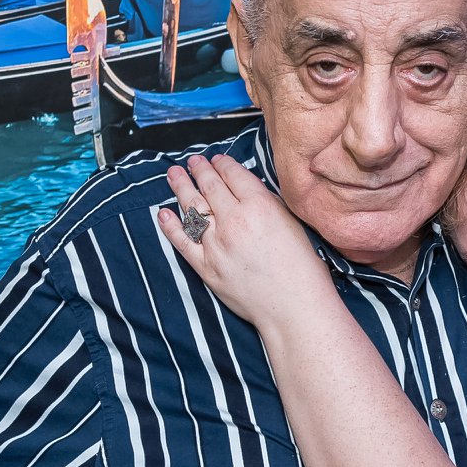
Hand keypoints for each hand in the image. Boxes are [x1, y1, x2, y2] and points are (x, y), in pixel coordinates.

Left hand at [156, 154, 332, 330]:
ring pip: (192, 208)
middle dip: (199, 170)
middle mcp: (235, 221)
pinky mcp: (206, 267)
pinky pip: (182, 241)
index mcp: (260, 206)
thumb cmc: (302, 268)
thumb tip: (247, 190)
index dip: (222, 164)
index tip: (216, 160)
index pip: (233, 175)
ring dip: (181, 187)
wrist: (294, 307)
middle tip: (193, 162)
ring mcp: (217, 244)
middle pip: (210, 186)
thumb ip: (268, 203)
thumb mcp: (292, 223)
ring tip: (174, 174)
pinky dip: (170, 225)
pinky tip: (164, 212)